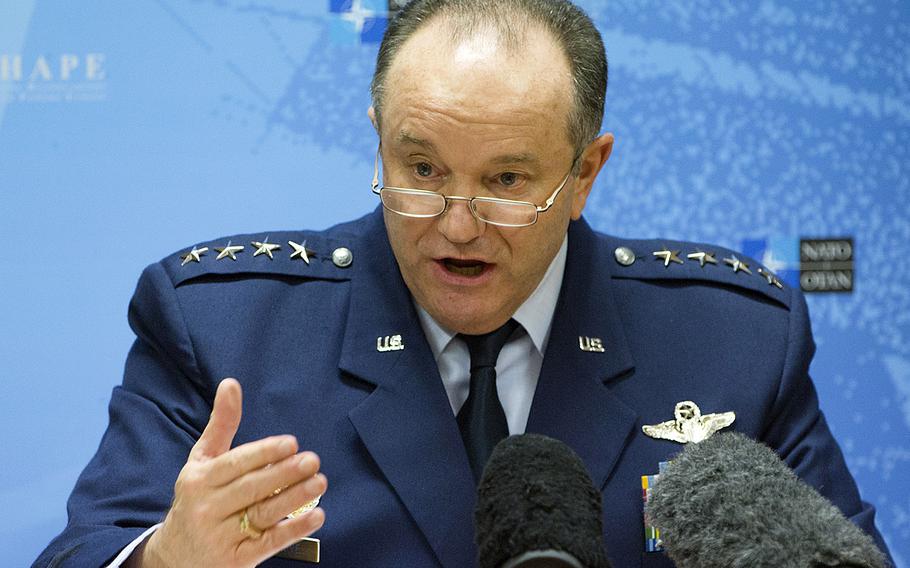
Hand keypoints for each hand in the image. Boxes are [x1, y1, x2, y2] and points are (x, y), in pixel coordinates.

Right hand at [136, 378, 326, 567]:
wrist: (174, 557)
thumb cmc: (196, 499)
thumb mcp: (201, 462)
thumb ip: (221, 425)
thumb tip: (231, 383)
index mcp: (199, 480)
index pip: (236, 464)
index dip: (264, 453)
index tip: (291, 443)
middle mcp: (207, 508)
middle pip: (252, 488)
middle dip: (284, 473)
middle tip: (312, 460)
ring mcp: (220, 536)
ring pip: (262, 514)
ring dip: (295, 498)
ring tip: (319, 482)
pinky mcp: (235, 559)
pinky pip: (268, 543)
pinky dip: (294, 530)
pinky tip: (317, 516)